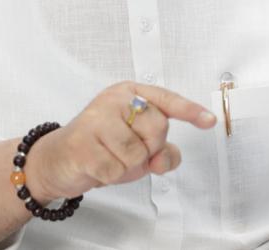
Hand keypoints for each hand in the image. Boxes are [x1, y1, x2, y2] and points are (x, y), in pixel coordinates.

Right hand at [23, 81, 216, 200]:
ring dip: (128, 166)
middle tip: (129, 151)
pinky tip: (98, 166)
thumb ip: (161, 150)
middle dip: (150, 149)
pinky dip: (111, 176)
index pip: (166, 99)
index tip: (209, 120)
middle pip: (158, 128)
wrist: (58, 160)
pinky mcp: (82, 142)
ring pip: (137, 153)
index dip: (190, 111)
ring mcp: (96, 118)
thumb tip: (166, 158)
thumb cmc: (101, 148)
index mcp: (129, 93)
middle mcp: (113, 99)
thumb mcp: (137, 147)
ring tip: (110, 158)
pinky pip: (116, 169)